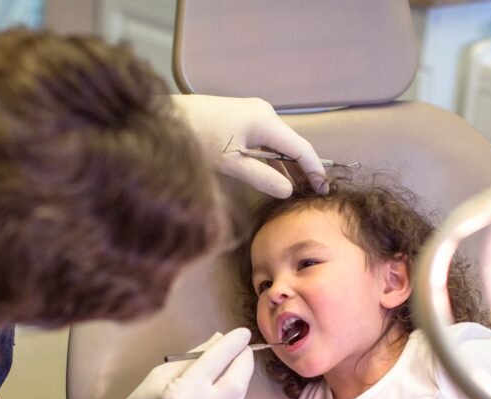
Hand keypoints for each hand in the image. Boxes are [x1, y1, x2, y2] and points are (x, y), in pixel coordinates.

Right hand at [79, 328, 253, 398]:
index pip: (216, 361)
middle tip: (244, 350)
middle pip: (238, 383)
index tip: (242, 333)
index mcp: (181, 394)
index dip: (233, 344)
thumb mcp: (159, 375)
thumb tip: (220, 340)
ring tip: (233, 368)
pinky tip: (220, 393)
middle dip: (245, 362)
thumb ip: (193, 358)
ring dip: (239, 380)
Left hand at [171, 94, 326, 196]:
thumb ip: (262, 177)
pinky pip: (267, 140)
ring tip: (299, 189)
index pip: (302, 148)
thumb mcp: (231, 164)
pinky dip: (274, 158)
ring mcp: (254, 114)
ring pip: (280, 143)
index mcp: (265, 121)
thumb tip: (288, 191)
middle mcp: (265, 113)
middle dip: (305, 168)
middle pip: (293, 144)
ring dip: (289, 165)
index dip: (315, 170)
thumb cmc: (197, 138)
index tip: (323, 190)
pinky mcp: (243, 118)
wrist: (166, 116)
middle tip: (314, 194)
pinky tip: (277, 175)